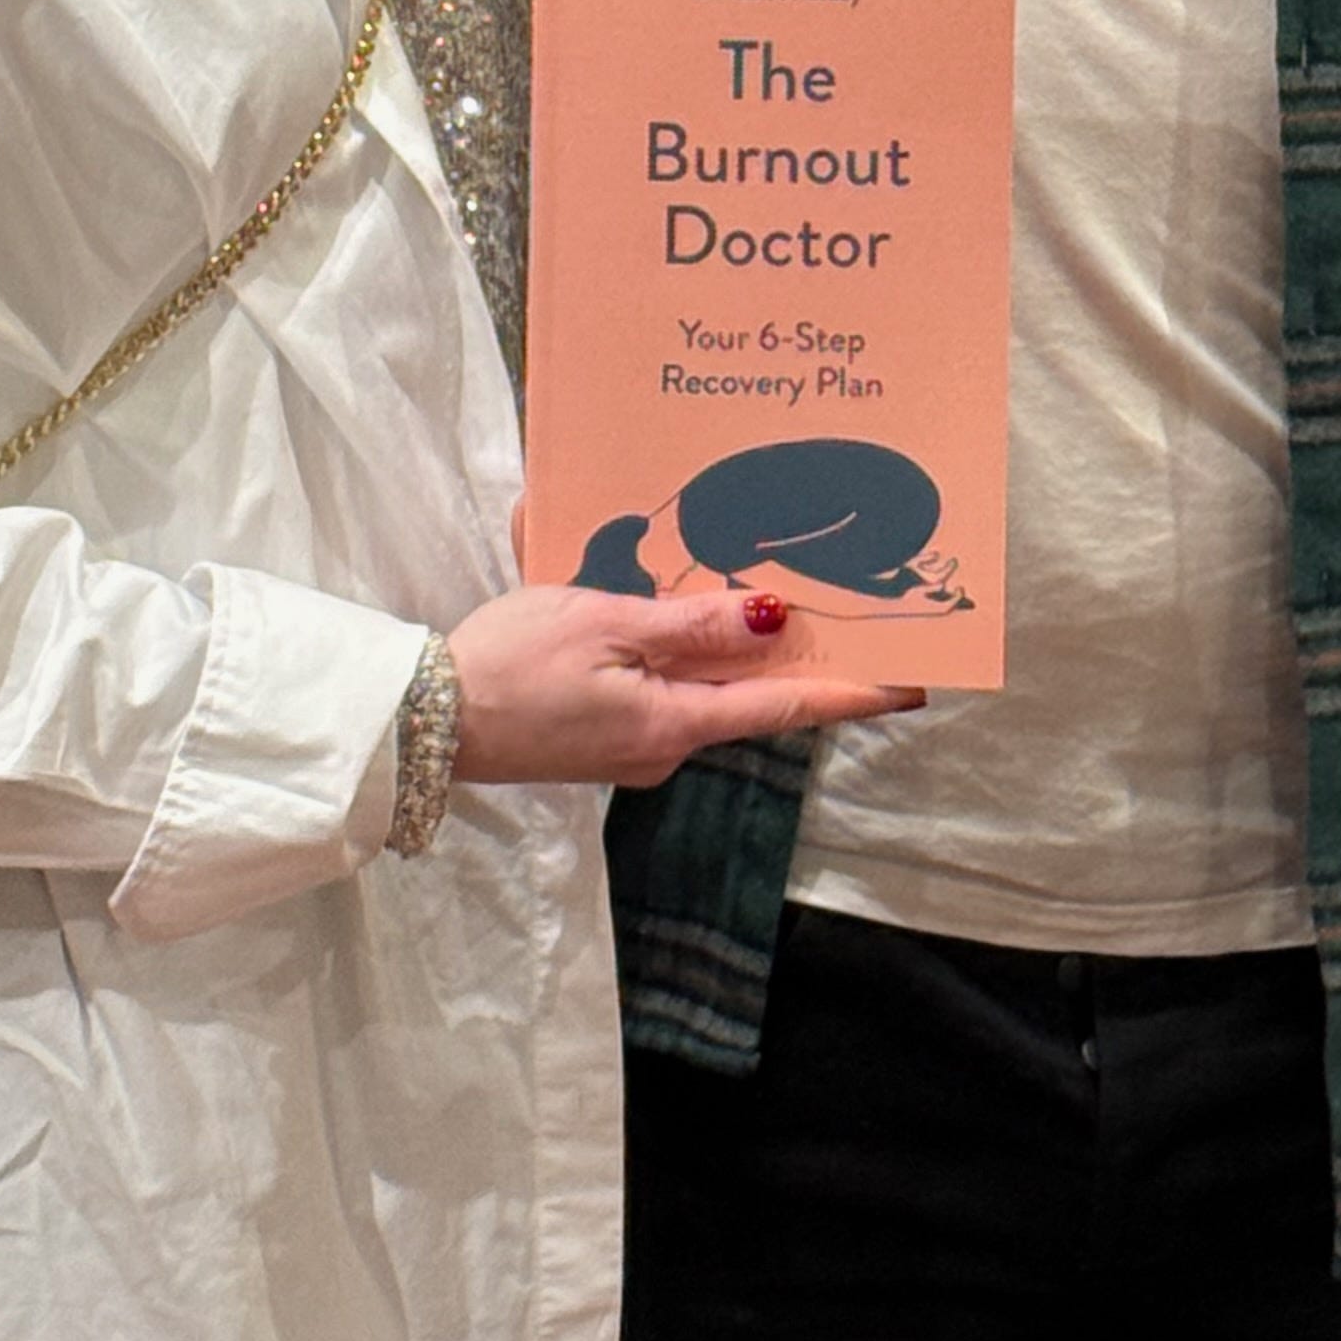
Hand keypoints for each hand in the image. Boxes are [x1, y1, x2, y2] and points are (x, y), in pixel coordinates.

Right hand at [447, 586, 919, 790]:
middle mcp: (665, 748)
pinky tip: (670, 613)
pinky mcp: (602, 737)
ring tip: (756, 591)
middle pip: (750, 697)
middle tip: (848, 610)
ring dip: (729, 648)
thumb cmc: (510, 664)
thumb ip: (689, 625)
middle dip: (795, 655)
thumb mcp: (602, 624)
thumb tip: (771, 620)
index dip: (853, 694)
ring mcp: (632, 749)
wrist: (425, 724)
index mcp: (674, 723)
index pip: (786, 707)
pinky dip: (679, 654)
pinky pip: (662, 691)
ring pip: (702, 690)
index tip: (915, 685)